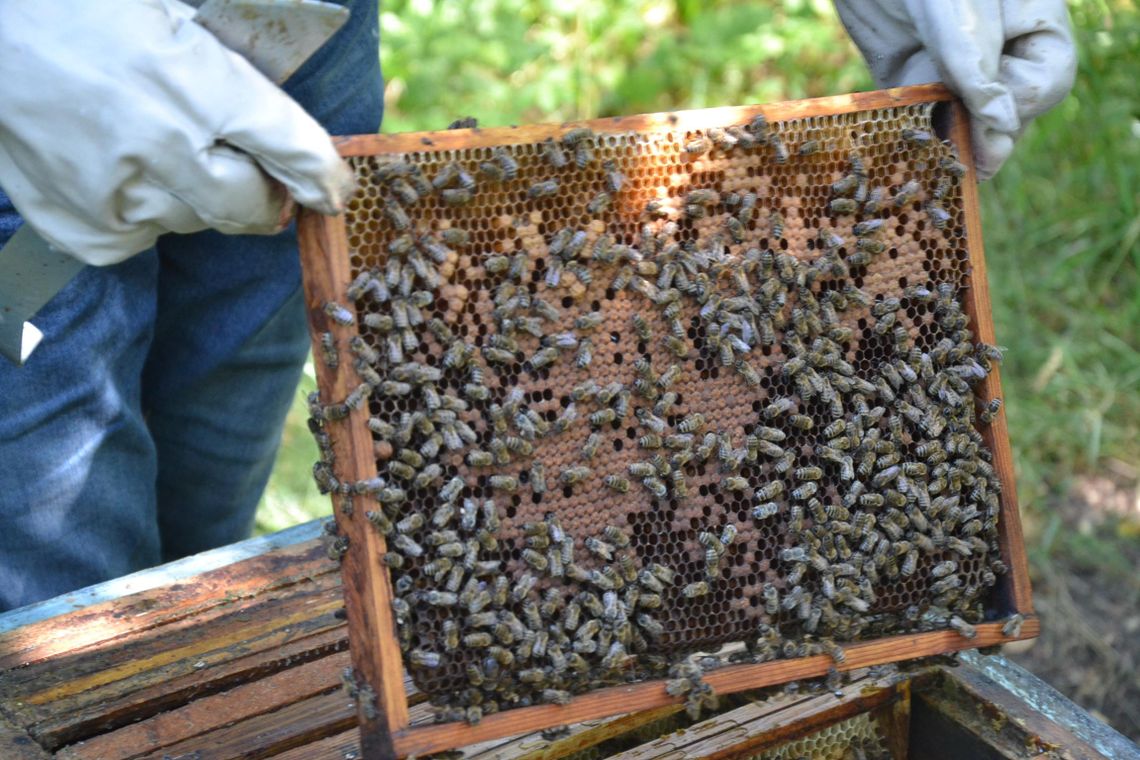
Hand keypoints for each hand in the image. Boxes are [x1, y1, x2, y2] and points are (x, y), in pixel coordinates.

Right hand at [0, 0, 354, 264]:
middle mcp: (158, 145)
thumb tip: (283, 130)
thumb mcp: (169, 15)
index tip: (333, 190)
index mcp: (191, 81)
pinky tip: (118, 170)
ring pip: (196, 222)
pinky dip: (145, 213)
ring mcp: (114, 193)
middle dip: (266, 197)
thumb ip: (229, 72)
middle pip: (250, 206)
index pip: (291, 146)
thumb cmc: (79, 7)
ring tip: (159, 149)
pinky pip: (143, 238)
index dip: (324, 175)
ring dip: (198, 196)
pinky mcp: (81, 224)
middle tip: (261, 180)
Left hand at [834, 0, 1076, 178]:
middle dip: (979, 134)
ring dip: (940, 142)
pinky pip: (910, 114)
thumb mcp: (959, 12)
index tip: (986, 118)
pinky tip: (895, 153)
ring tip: (923, 162)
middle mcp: (994, 48)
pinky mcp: (903, 72)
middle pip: (1001, 112)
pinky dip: (902, 135)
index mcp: (1029, 22)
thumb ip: (977, 66)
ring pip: (957, 120)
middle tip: (955, 158)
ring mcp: (949, 63)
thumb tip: (999, 128)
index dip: (1018, 107)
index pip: (1044, 82)